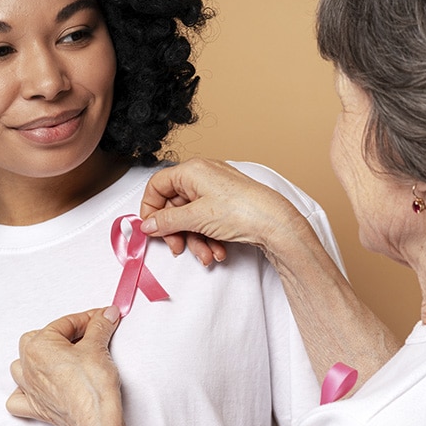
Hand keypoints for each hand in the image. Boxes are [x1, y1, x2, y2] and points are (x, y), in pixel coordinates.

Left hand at [7, 307, 122, 425]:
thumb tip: (105, 315)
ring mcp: (29, 387)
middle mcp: (28, 365)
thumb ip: (99, 326)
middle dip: (61, 335)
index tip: (100, 318)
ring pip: (23, 365)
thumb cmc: (91, 386)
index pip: (64, 323)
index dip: (87, 318)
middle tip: (86, 335)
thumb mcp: (97, 346)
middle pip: (38, 339)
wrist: (95, 417)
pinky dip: (23, 392)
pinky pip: (18, 398)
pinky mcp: (36, 407)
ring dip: (39, 358)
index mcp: (38, 345)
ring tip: (61, 356)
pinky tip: (36, 388)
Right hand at [139, 158, 299, 260]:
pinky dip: (209, 239)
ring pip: (191, 218)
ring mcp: (215, 191)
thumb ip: (167, 221)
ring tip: (206, 255)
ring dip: (195, 241)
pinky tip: (218, 251)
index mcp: (191, 170)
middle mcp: (202, 177)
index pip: (157, 186)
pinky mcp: (226, 205)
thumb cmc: (243, 210)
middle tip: (177, 247)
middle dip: (177, 232)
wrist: (277, 223)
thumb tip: (148, 225)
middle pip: (174, 206)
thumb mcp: (196, 218)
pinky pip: (206, 221)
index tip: (152, 229)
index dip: (151, 209)